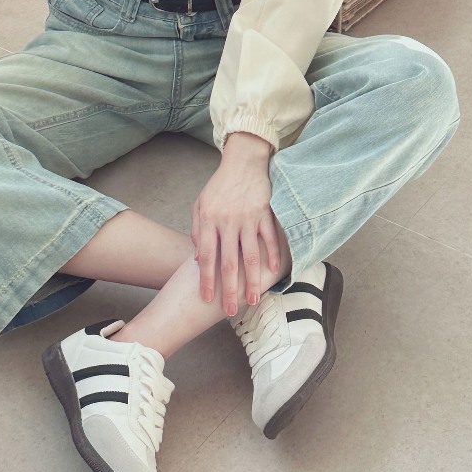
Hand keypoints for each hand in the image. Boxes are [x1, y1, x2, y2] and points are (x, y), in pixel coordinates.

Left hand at [191, 136, 278, 317]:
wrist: (242, 161)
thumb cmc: (219, 186)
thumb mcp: (200, 204)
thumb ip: (197, 231)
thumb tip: (197, 260)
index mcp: (209, 219)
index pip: (206, 256)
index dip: (206, 279)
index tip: (206, 298)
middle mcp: (228, 221)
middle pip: (229, 261)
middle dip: (229, 289)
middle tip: (229, 310)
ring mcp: (248, 217)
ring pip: (251, 255)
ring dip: (253, 280)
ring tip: (254, 300)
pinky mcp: (265, 213)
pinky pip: (270, 238)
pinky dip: (273, 255)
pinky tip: (274, 272)